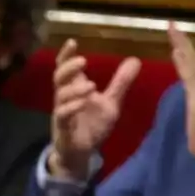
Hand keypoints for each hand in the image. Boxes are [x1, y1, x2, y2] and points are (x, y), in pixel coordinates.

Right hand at [49, 39, 140, 179]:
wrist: (81, 153)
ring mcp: (61, 112)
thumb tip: (135, 59)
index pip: (65, 67)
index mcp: (74, 89)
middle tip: (83, 60)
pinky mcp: (62, 128)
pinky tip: (83, 102)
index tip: (72, 42)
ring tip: (92, 85)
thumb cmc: (92, 126)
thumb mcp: (111, 103)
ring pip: (60, 96)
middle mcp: (64, 98)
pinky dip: (72, 107)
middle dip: (68, 67)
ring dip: (75, 89)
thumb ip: (120, 83)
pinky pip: (63, 115)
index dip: (67, 55)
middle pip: (59, 77)